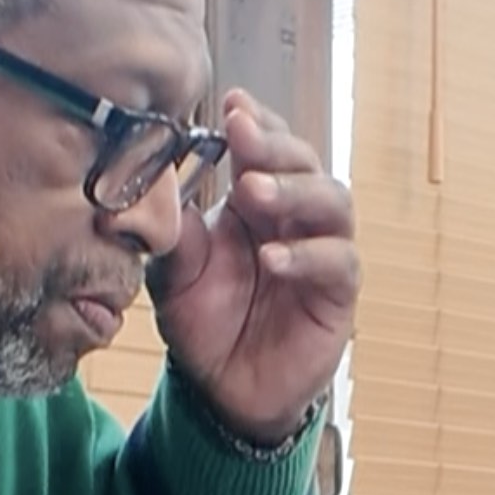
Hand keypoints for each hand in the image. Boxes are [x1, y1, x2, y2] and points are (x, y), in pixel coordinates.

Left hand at [151, 89, 355, 443]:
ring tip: (253, 192)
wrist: (223, 391)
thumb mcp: (173, 274)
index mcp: (255, 203)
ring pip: (333, 201)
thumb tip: (155, 189)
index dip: (256, 123)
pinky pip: (339, 263)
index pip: (266, 148)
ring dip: (295, 191)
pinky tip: (272, 258)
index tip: (232, 103)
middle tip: (242, 135)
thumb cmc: (204, 323)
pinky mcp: (338, 295)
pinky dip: (308, 255)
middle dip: (273, 145)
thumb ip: (173, 233)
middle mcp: (294, 219)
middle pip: (304, 163)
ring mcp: (322, 253)